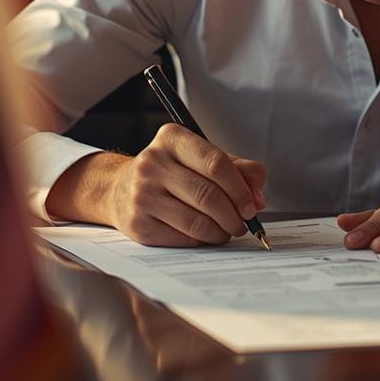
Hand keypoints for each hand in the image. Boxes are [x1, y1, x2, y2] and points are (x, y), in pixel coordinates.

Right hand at [48, 123, 265, 246]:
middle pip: (208, 195)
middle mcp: (152, 163)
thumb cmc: (173, 172)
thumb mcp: (204, 159)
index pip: (216, 164)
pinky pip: (182, 238)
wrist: (121, 189)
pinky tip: (205, 235)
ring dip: (221, 232)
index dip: (240, 189)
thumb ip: (239, 170)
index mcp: (172, 138)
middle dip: (234, 215)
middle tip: (243, 224)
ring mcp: (142, 194)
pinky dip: (202, 241)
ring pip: (196, 221)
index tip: (252, 206)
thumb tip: (258, 198)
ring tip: (227, 231)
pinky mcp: (138, 223)